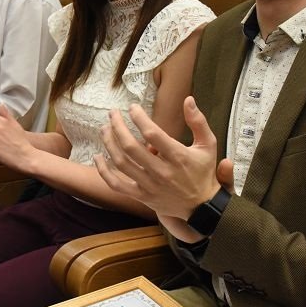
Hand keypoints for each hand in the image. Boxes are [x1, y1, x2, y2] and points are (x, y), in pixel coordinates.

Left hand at [95, 98, 220, 234]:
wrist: (202, 207)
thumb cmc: (203, 172)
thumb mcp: (208, 145)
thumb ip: (198, 121)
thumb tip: (188, 99)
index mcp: (178, 156)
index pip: (152, 133)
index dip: (139, 117)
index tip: (133, 107)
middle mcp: (162, 172)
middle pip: (131, 147)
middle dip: (118, 126)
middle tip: (113, 114)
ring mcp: (150, 185)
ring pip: (121, 163)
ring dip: (109, 143)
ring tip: (104, 129)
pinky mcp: (142, 196)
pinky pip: (116, 185)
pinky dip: (103, 171)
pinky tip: (97, 157)